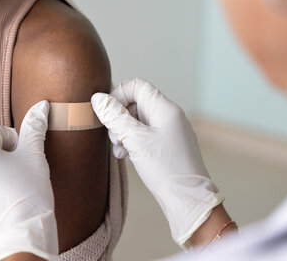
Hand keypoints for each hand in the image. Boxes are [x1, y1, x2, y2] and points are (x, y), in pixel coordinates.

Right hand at [91, 78, 223, 247]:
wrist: (189, 200)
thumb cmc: (165, 169)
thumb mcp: (134, 140)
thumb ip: (115, 117)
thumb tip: (98, 98)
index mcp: (165, 109)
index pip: (138, 86)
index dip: (118, 95)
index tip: (107, 114)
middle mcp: (170, 116)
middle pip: (136, 103)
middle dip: (119, 118)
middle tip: (114, 138)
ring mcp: (170, 131)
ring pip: (139, 121)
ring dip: (124, 132)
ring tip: (121, 150)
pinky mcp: (169, 146)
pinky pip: (146, 135)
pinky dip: (133, 142)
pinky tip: (128, 156)